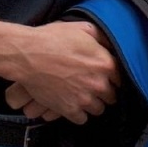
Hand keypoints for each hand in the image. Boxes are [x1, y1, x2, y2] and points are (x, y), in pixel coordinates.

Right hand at [1, 21, 118, 123]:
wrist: (28, 54)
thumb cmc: (53, 39)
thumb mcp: (82, 28)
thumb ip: (101, 37)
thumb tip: (109, 45)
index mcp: (105, 64)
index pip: (119, 79)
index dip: (111, 77)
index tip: (104, 77)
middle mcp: (99, 84)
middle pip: (111, 97)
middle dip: (103, 92)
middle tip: (92, 86)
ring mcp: (84, 99)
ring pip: (98, 110)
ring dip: (92, 104)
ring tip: (82, 96)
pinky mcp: (69, 110)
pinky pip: (82, 119)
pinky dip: (78, 113)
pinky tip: (72, 104)